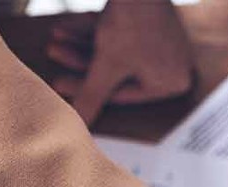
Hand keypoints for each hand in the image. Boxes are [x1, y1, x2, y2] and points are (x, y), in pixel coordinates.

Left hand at [47, 0, 196, 126]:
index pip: (121, 94)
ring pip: (114, 51)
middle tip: (54, 56)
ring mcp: (162, 42)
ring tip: (55, 41)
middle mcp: (173, 65)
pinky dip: (93, 32)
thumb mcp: (107, 65)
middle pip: (116, 72)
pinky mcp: (150, 21)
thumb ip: (91, 96)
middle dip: (81, 63)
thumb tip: (79, 124)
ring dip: (81, 46)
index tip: (58, 83)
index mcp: (172, 83)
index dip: (86, 89)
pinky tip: (65, 28)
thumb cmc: (133, 21)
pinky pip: (118, 34)